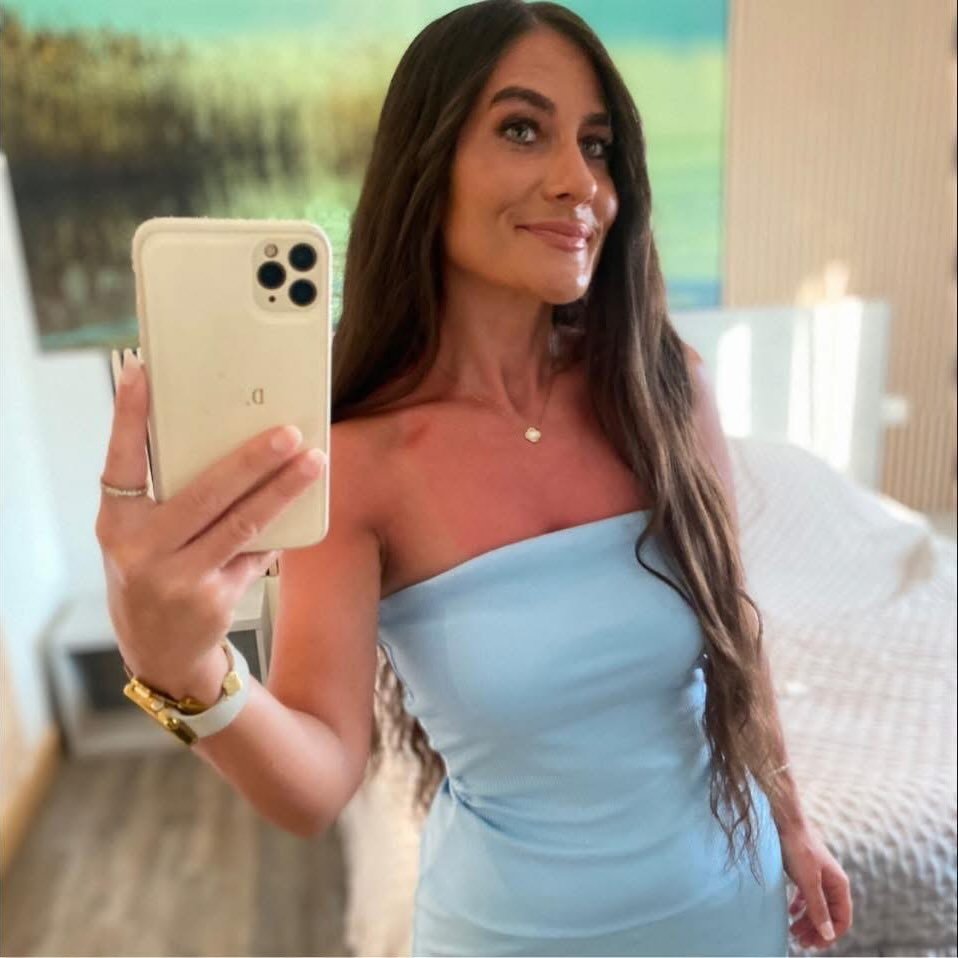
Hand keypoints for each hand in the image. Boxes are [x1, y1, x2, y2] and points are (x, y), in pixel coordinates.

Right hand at [95, 350, 325, 690]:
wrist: (160, 652)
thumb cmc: (151, 573)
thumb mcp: (139, 536)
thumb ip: (165, 496)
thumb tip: (228, 441)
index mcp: (117, 524)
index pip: (120, 461)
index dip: (128, 416)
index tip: (142, 371)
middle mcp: (142, 550)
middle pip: (206, 493)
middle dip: (253, 459)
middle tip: (289, 431)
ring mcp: (179, 578)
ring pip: (243, 523)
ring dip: (284, 489)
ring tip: (315, 461)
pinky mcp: (215, 599)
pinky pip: (256, 551)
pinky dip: (278, 528)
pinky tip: (302, 505)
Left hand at [781, 821, 852, 950]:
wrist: (785, 820)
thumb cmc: (798, 847)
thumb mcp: (808, 880)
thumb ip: (817, 907)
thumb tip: (827, 934)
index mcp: (839, 885)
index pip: (842, 919)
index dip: (831, 935)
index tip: (815, 945)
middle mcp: (831, 882)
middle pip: (829, 915)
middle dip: (816, 931)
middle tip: (800, 942)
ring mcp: (818, 877)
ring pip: (817, 906)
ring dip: (807, 921)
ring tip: (793, 932)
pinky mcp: (804, 871)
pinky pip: (807, 896)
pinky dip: (800, 906)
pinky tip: (791, 912)